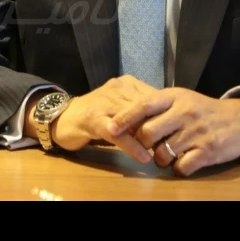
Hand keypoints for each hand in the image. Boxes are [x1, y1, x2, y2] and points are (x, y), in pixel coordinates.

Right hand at [47, 77, 163, 162]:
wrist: (62, 118)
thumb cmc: (96, 115)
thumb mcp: (121, 107)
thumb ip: (140, 111)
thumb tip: (167, 124)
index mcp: (127, 84)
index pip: (154, 97)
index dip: (166, 114)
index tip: (177, 130)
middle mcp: (117, 88)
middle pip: (146, 107)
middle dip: (159, 126)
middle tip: (172, 143)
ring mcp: (104, 103)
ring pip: (133, 119)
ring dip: (148, 137)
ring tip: (162, 151)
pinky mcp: (94, 119)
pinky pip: (118, 134)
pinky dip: (132, 146)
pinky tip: (143, 156)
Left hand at [107, 87, 239, 176]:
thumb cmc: (204, 111)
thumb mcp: (182, 100)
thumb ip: (158, 106)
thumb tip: (126, 117)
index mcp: (176, 97)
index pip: (144, 105)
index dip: (125, 117)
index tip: (111, 127)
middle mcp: (185, 113)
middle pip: (148, 132)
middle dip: (142, 144)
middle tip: (147, 147)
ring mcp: (197, 132)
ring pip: (162, 153)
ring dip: (159, 159)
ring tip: (165, 156)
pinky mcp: (208, 151)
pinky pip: (181, 166)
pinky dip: (178, 169)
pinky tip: (182, 163)